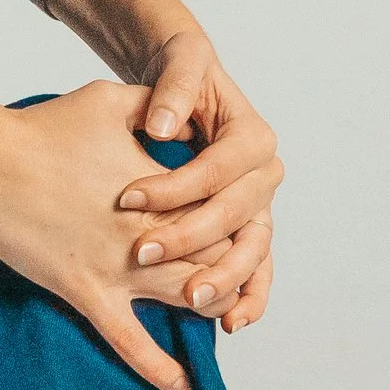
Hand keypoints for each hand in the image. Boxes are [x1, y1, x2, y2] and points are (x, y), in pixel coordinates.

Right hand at [0, 73, 216, 389]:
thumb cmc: (43, 127)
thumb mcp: (110, 101)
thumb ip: (156, 104)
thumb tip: (181, 108)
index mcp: (163, 187)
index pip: (227, 213)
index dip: (238, 220)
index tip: (235, 220)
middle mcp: (150, 233)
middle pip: (219, 259)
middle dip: (232, 264)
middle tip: (230, 264)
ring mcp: (119, 268)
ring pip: (189, 298)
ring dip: (209, 305)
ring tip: (214, 308)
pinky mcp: (86, 292)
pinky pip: (130, 342)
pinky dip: (159, 368)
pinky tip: (182, 385)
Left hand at [116, 30, 281, 335]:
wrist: (186, 87)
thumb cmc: (182, 76)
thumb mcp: (180, 66)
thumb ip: (174, 90)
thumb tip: (160, 128)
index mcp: (252, 136)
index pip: (217, 169)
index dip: (174, 186)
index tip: (126, 198)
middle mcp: (263, 174)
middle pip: (237, 214)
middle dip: (192, 238)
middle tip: (145, 254)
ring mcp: (257, 206)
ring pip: (254, 249)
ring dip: (227, 279)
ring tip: (194, 301)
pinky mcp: (245, 229)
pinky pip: (255, 269)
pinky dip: (248, 296)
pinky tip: (229, 323)